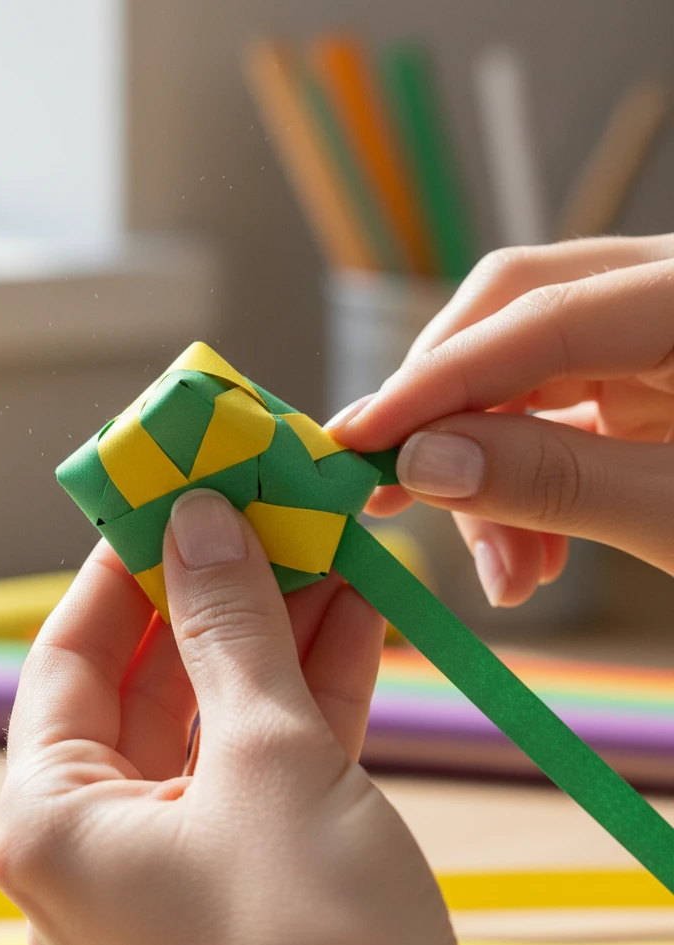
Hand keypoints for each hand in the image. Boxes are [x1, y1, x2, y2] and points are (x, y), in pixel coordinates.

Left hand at [0, 491, 488, 944]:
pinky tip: (350, 614)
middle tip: (255, 512)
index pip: (68, 661)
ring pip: (214, 718)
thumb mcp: (269, 755)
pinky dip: (303, 692)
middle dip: (211, 595)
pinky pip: (260, 763)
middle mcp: (98, 848)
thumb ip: (229, 628)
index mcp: (53, 825)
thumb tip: (200, 523)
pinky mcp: (248, 878)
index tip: (162, 497)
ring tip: (316, 544)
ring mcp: (174, 866)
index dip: (120, 571)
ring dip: (269, 633)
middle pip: (148, 685)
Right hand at [328, 235, 673, 606]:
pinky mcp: (654, 378)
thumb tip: (423, 462)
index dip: (434, 382)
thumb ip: (553, 480)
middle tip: (394, 496)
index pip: (536, 316)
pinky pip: (558, 409)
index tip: (356, 440)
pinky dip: (526, 477)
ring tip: (503, 573)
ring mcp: (662, 333)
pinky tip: (529, 552)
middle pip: (515, 317)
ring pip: (526, 370)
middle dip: (448, 415)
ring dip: (488, 465)